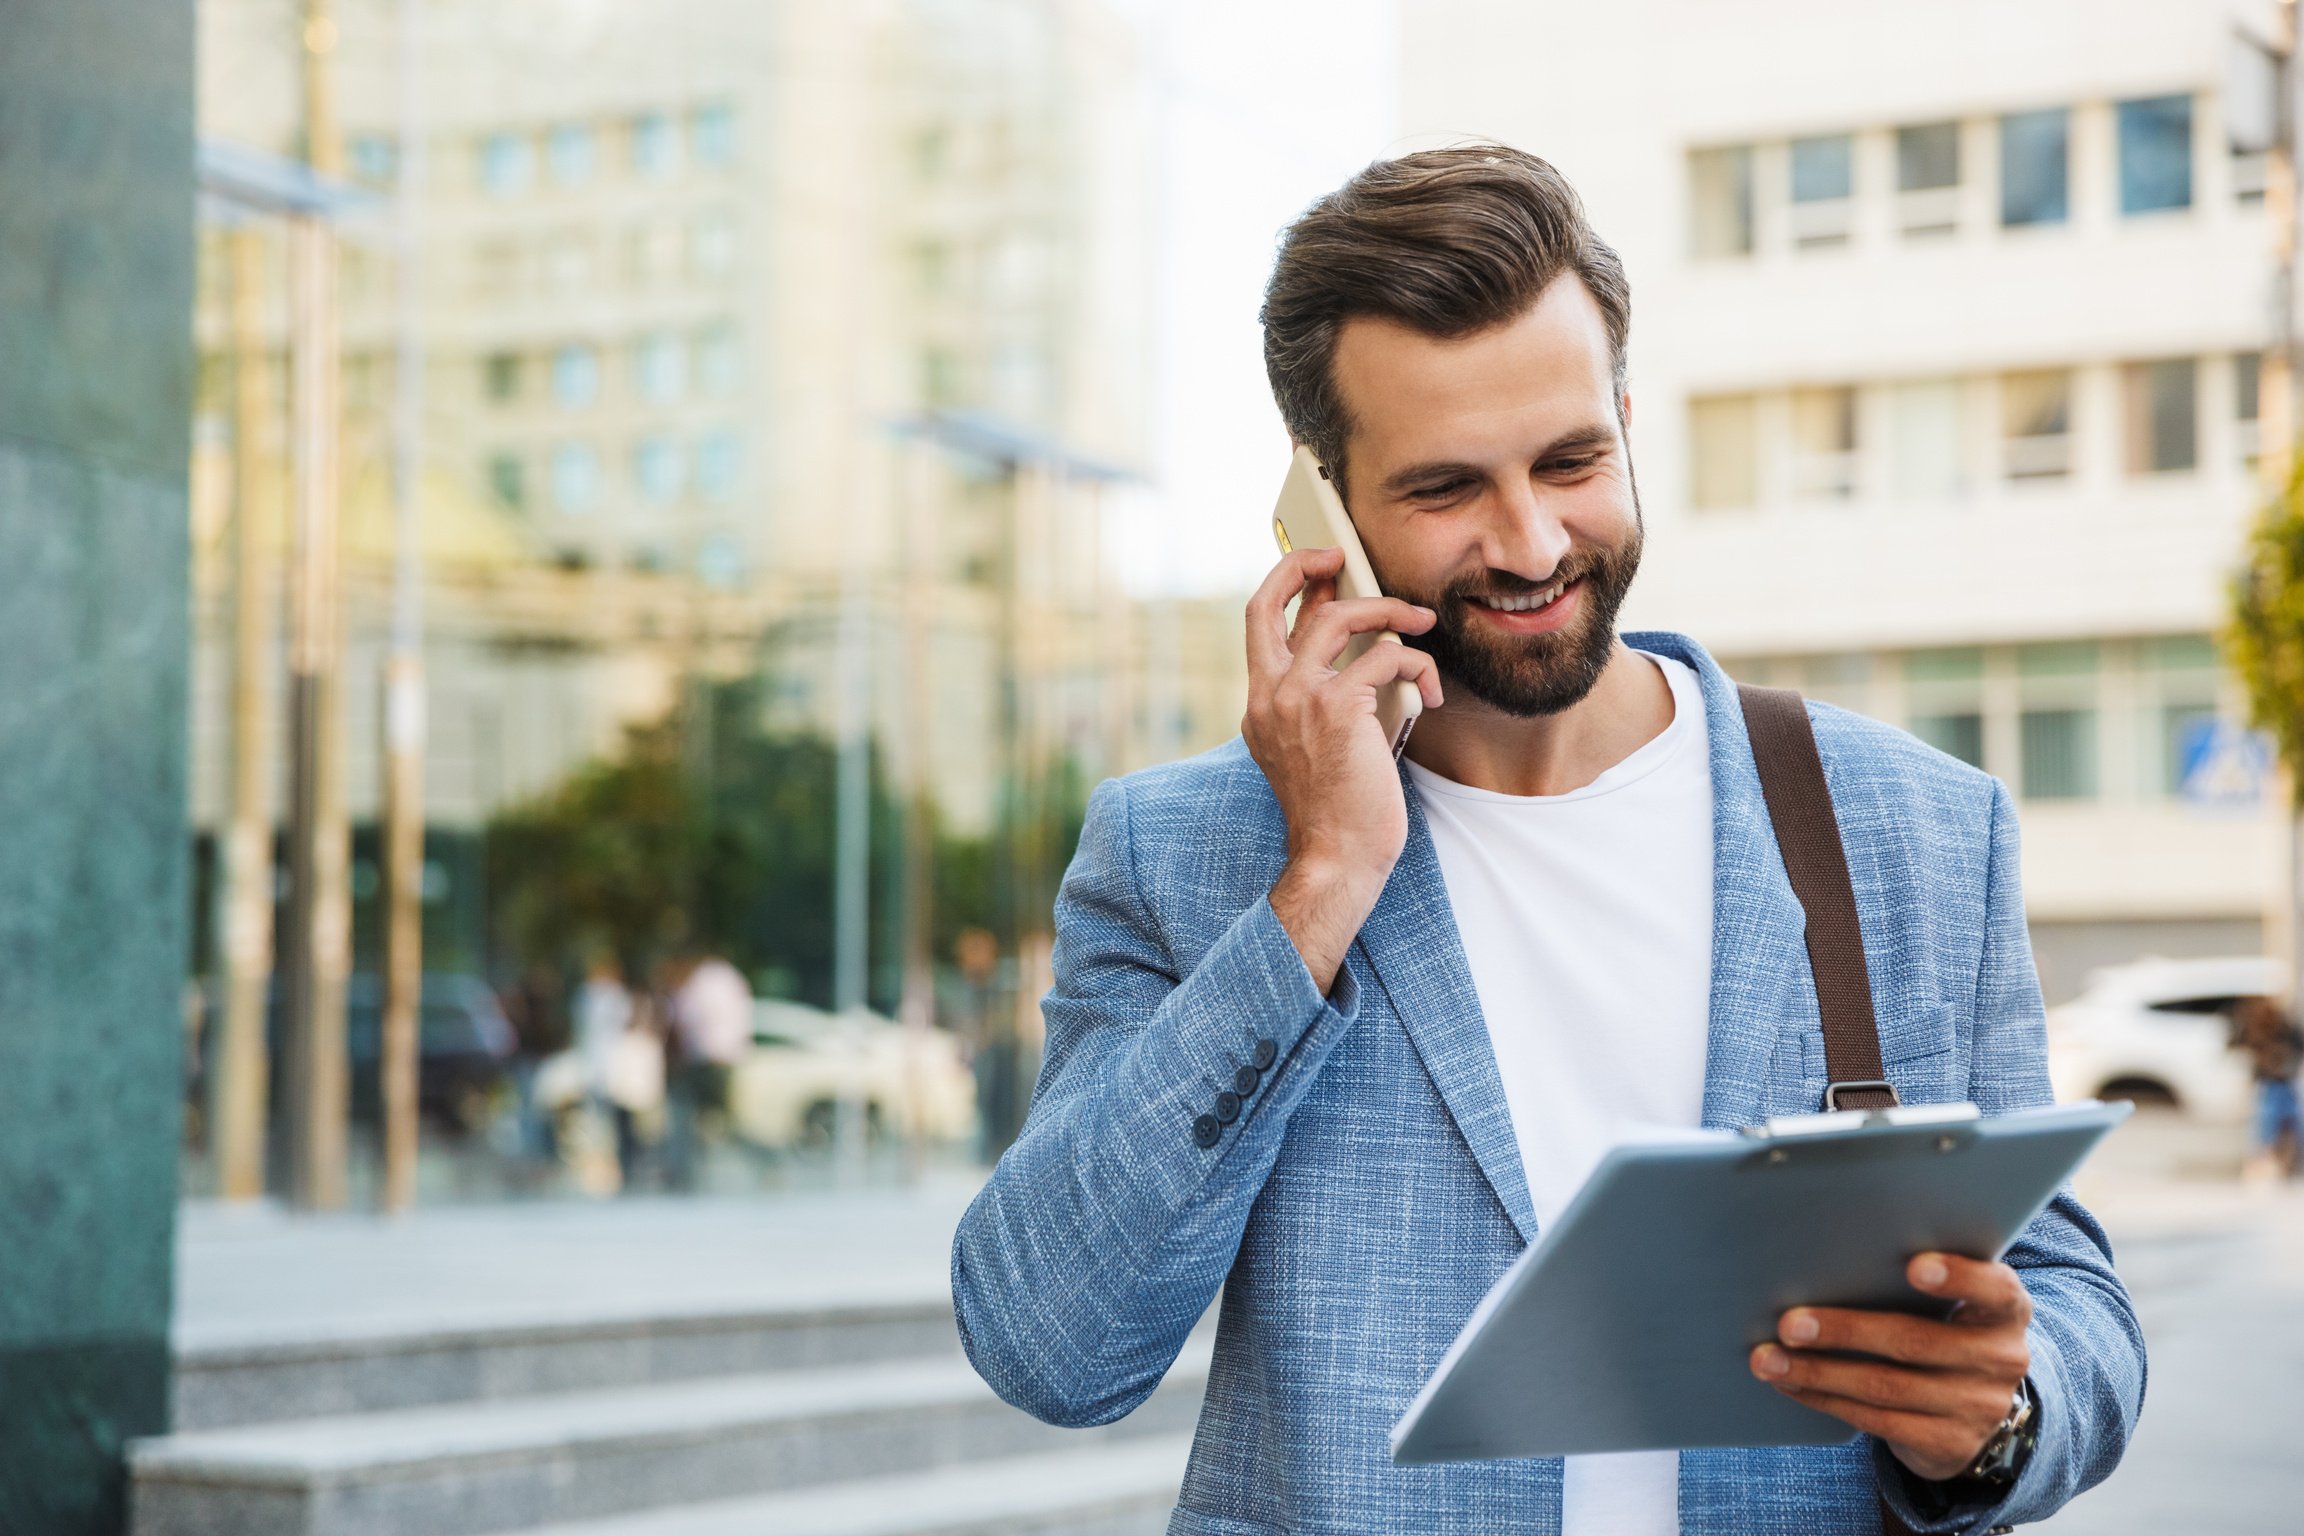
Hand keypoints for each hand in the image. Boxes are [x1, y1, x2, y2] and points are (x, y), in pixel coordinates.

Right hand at [1241, 546, 1442, 992]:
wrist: (1337, 857)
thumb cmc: (1339, 811)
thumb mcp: (1317, 746)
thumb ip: (1324, 699)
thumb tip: (1365, 653)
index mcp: (1260, 703)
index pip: (1259, 622)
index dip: (1285, 582)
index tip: (1317, 565)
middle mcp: (1269, 694)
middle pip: (1273, 600)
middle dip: (1306, 562)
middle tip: (1343, 553)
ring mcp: (1297, 698)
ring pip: (1338, 616)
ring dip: (1387, 610)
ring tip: (1419, 621)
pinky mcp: (1337, 708)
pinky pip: (1385, 657)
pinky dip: (1416, 665)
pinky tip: (1431, 692)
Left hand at [1747, 1253, 2033, 1482]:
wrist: (1978, 1411)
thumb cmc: (1947, 1329)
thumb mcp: (1954, 1304)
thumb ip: (1920, 1278)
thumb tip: (1828, 1253)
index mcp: (2005, 1311)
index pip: (1994, 1288)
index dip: (1958, 1277)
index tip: (1914, 1266)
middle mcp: (2000, 1359)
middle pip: (1913, 1341)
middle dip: (1843, 1331)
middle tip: (1788, 1323)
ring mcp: (1977, 1407)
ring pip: (1884, 1387)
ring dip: (1817, 1372)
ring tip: (1768, 1358)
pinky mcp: (1947, 1443)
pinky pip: (1876, 1421)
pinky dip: (1825, 1399)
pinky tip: (1790, 1383)